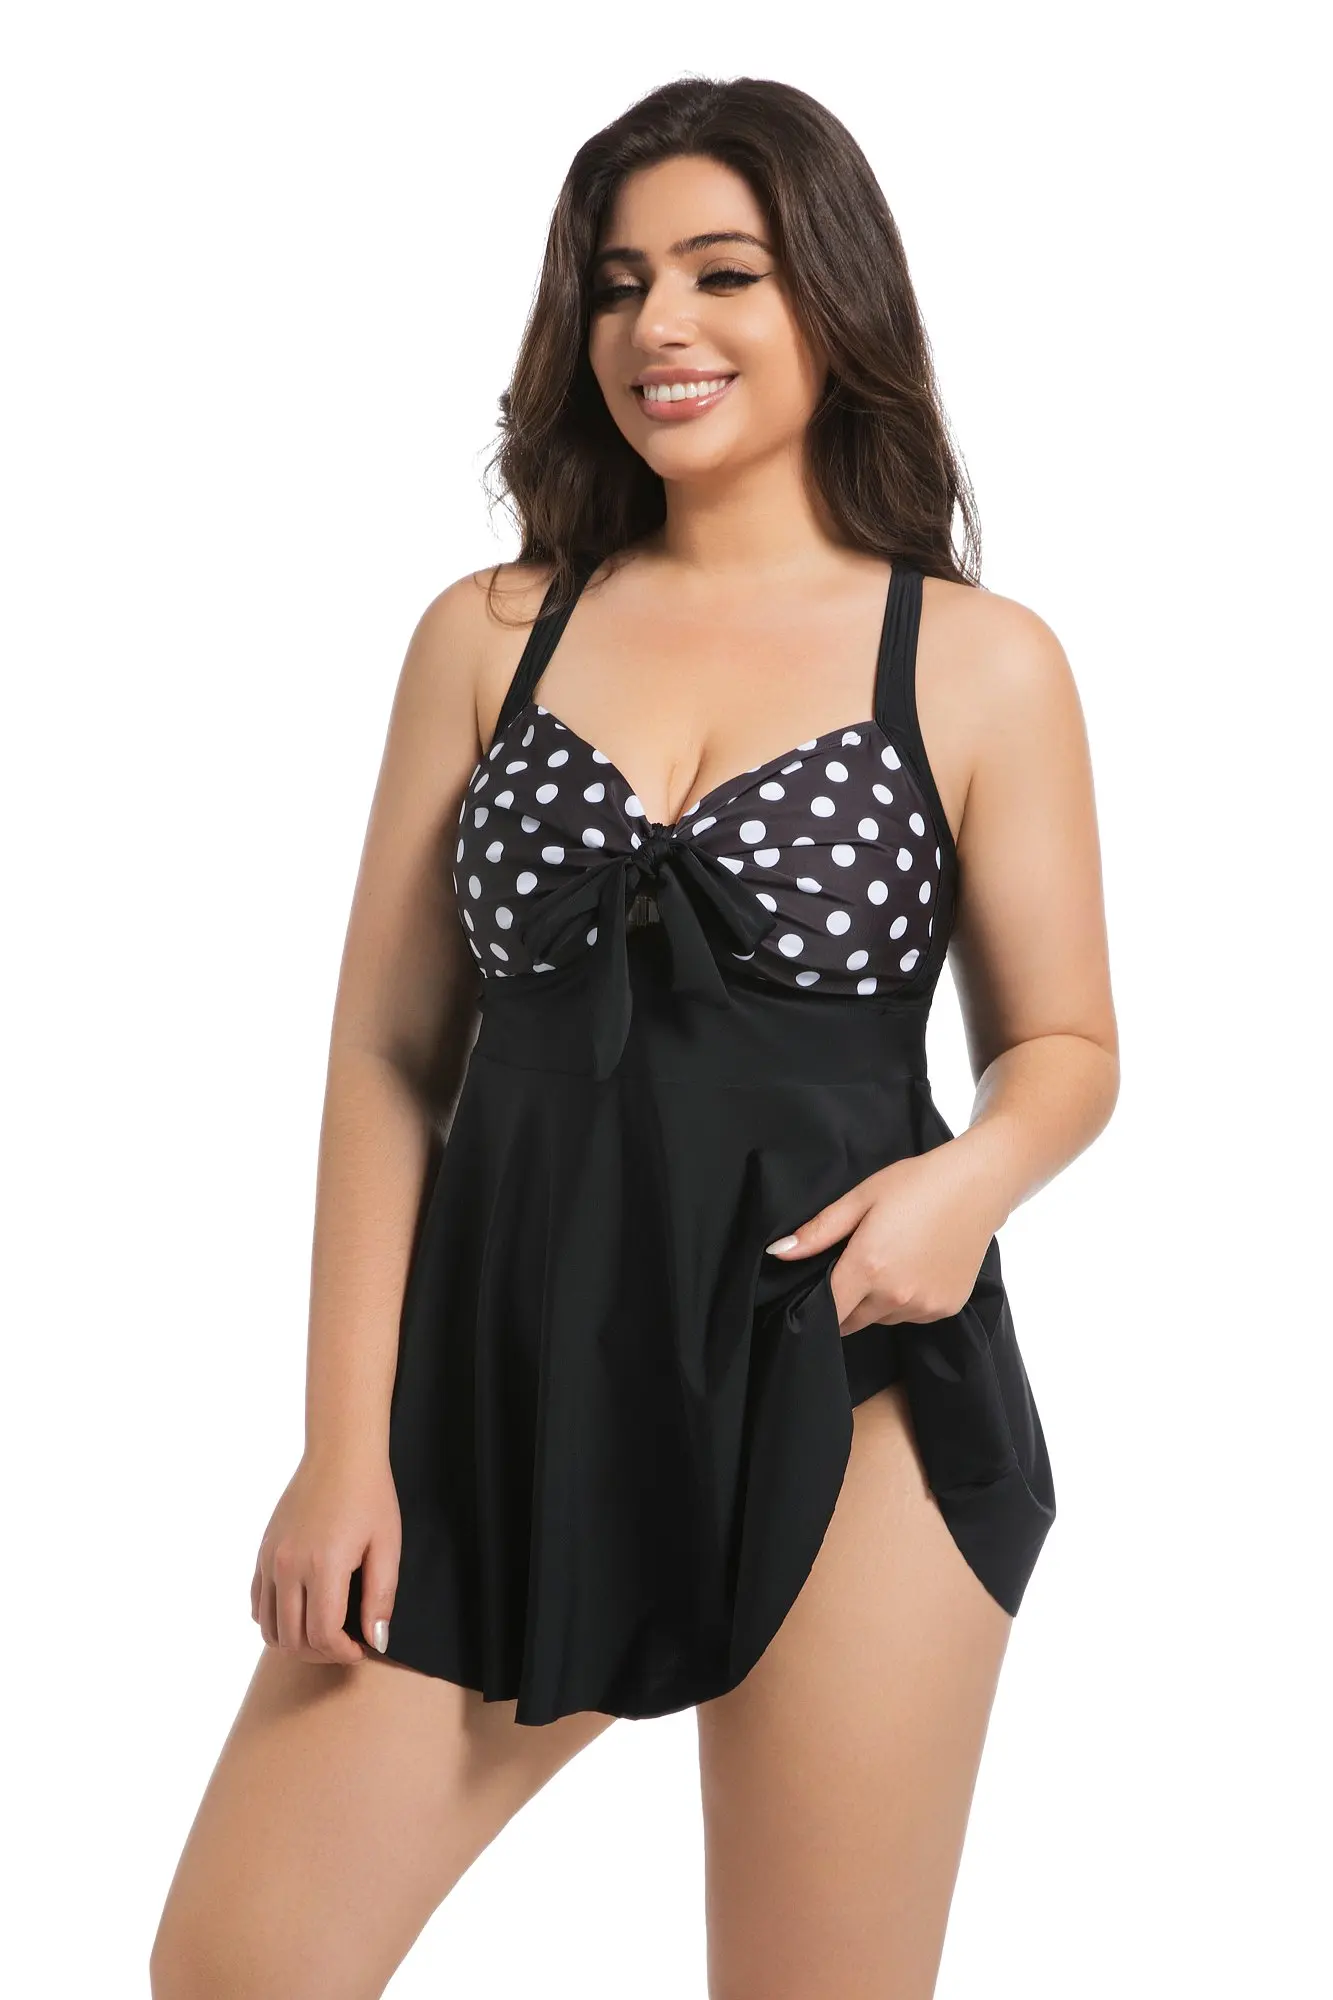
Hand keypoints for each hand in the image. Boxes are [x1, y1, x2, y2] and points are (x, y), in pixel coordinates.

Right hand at [250, 1451, 400, 1665]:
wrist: (339, 1453)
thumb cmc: (370, 1497)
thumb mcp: (387, 1546)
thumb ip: (381, 1598)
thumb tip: (376, 1643)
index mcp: (322, 1565)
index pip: (323, 1636)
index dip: (343, 1653)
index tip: (361, 1647)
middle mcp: (288, 1566)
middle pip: (293, 1639)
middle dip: (322, 1653)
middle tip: (346, 1643)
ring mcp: (269, 1559)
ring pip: (269, 1628)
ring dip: (296, 1642)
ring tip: (324, 1633)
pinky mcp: (262, 1552)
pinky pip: (257, 1604)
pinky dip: (275, 1620)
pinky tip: (302, 1612)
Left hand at [765, 1141, 1000, 1336]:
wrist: (978, 1185)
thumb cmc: (916, 1184)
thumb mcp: (861, 1198)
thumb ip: (819, 1231)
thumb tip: (779, 1252)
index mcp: (868, 1268)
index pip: (828, 1311)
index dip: (815, 1307)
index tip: (812, 1296)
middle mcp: (896, 1296)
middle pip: (852, 1320)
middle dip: (846, 1302)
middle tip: (856, 1266)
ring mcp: (924, 1306)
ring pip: (883, 1319)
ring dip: (877, 1302)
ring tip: (890, 1261)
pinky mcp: (946, 1308)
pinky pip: (912, 1316)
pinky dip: (907, 1301)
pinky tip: (915, 1267)